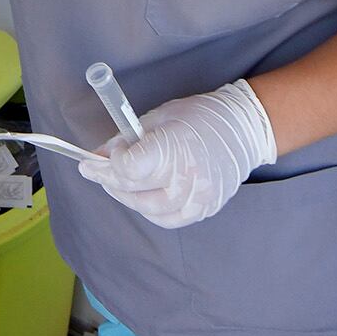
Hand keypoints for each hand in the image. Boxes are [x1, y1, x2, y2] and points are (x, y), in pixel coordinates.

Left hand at [77, 79, 276, 228]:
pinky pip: (167, 219)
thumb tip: (98, 155)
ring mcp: (198, 197)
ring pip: (147, 209)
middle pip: (133, 189)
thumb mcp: (157, 118)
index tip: (100, 156)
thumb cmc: (198, 116)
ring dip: (125, 196)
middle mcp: (187, 177)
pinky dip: (149, 210)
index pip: (129, 168)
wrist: (243, 129)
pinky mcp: (205, 208)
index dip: (109, 163)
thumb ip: (126, 139)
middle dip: (107, 179)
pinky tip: (141, 196)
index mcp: (174, 148)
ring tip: (116, 183)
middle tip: (94, 170)